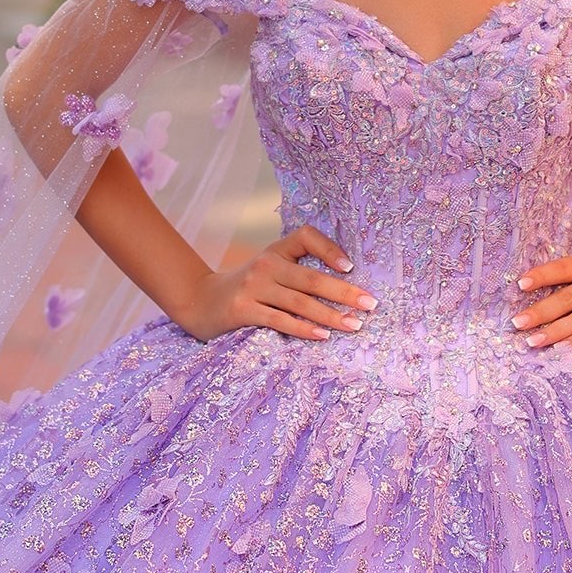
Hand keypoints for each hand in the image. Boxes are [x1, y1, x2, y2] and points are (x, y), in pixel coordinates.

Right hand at [174, 225, 376, 343]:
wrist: (201, 301)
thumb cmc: (249, 288)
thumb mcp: (270, 269)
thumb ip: (299, 271)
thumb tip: (347, 285)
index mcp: (276, 250)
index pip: (306, 237)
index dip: (330, 249)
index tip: (351, 267)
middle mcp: (266, 264)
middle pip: (311, 278)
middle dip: (345, 292)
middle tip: (370, 305)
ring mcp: (253, 286)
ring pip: (299, 302)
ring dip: (330, 315)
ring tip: (354, 325)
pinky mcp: (242, 309)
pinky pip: (279, 320)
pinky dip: (303, 329)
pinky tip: (322, 336)